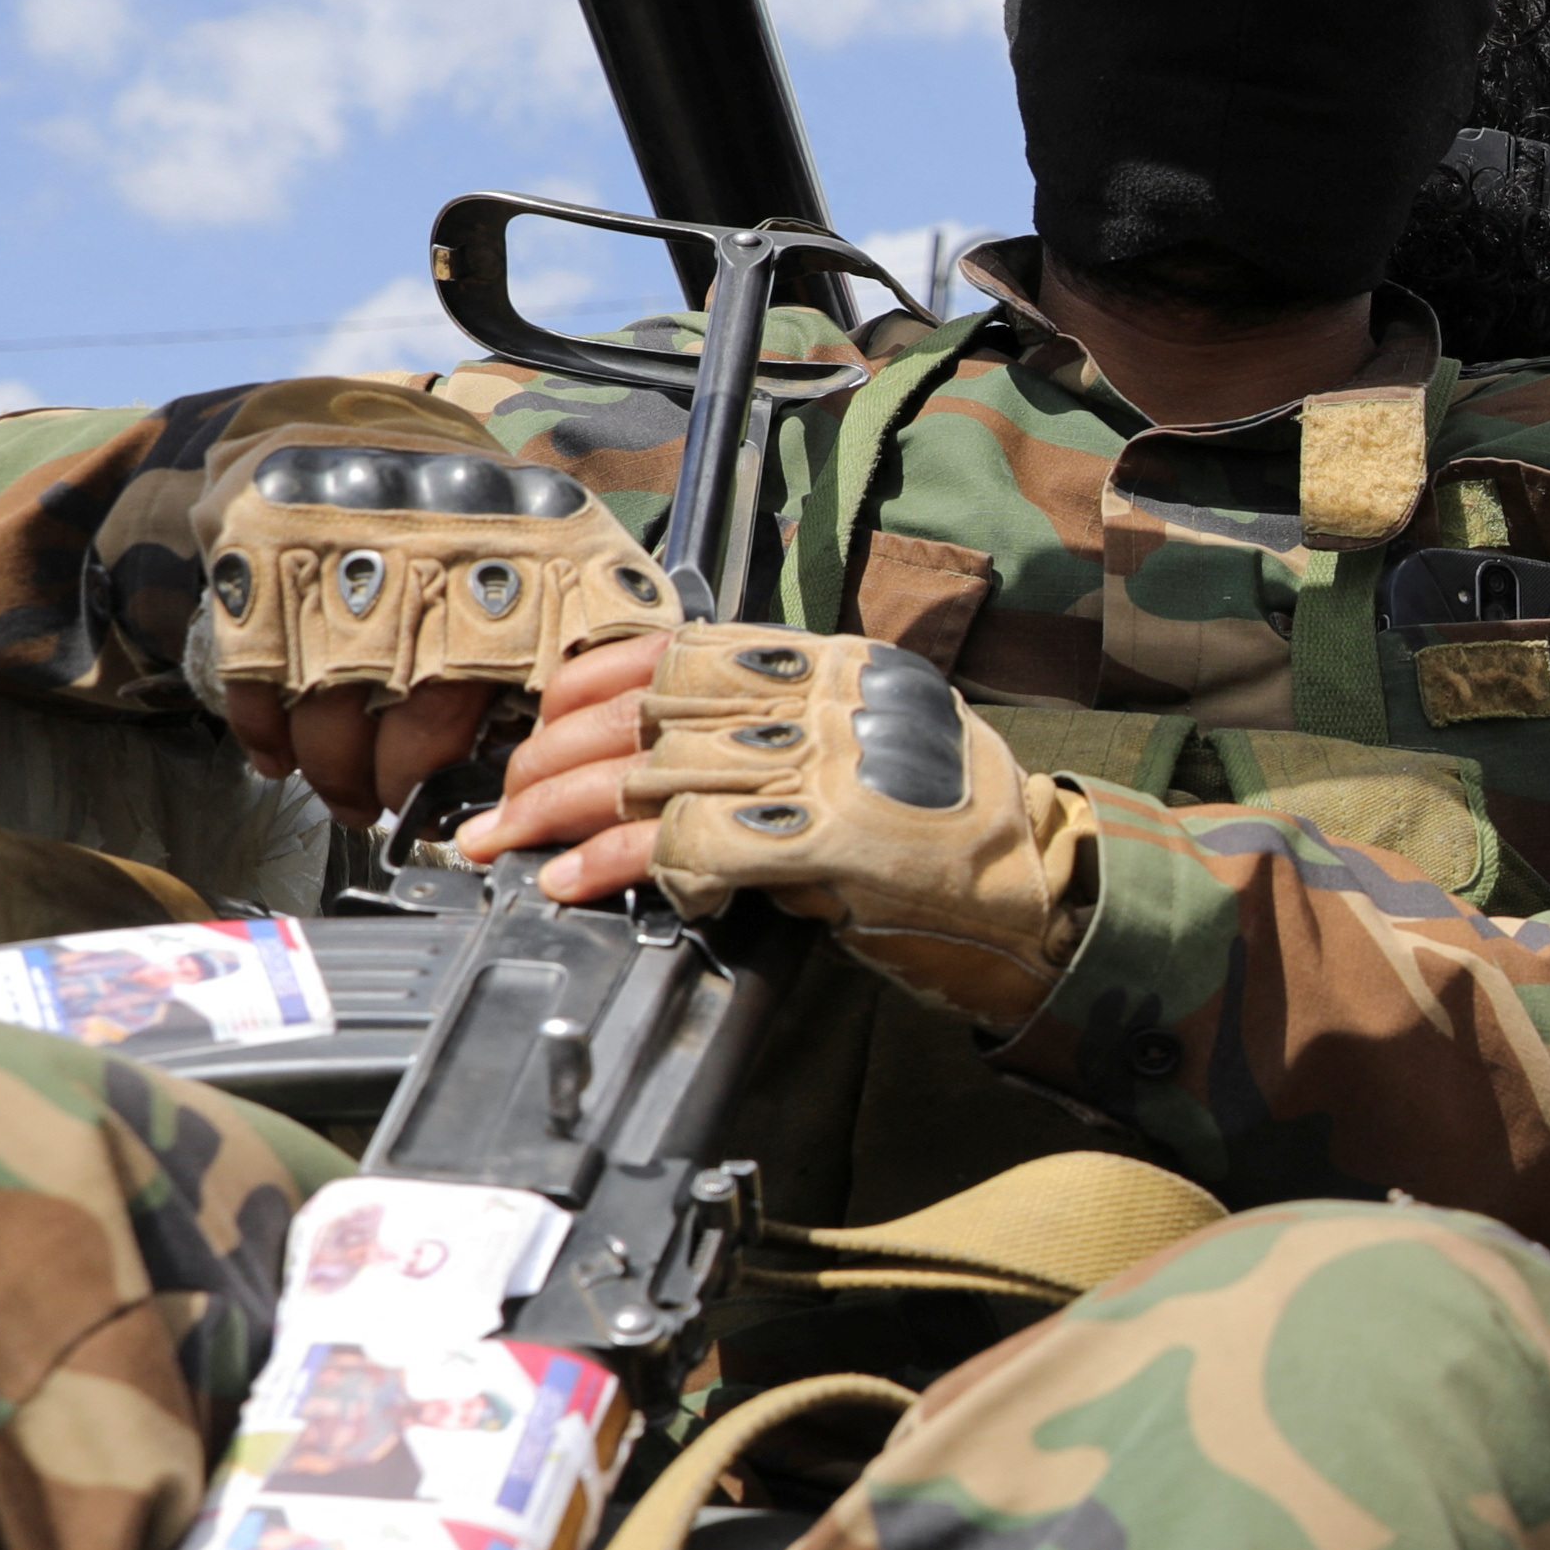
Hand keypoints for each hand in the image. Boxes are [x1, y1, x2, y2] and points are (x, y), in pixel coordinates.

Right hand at [203, 403, 683, 824]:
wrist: (375, 429)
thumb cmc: (489, 516)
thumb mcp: (583, 556)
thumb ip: (616, 632)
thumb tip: (641, 712)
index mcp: (522, 580)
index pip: (520, 709)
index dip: (504, 775)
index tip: (499, 805)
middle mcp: (432, 576)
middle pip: (414, 730)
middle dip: (403, 788)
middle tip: (402, 809)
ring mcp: (341, 570)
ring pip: (333, 717)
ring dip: (337, 776)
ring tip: (351, 797)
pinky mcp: (264, 562)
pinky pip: (256, 678)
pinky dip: (267, 733)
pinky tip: (283, 757)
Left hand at [463, 630, 1091, 1030]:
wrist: (1049, 901)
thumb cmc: (956, 841)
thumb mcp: (869, 754)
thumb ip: (780, 740)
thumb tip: (661, 763)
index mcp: (837, 664)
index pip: (685, 647)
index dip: (594, 681)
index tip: (542, 716)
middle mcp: (832, 698)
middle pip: (652, 709)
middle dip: (555, 755)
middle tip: (500, 799)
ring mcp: (835, 762)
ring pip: (655, 771)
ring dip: (562, 811)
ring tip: (509, 842)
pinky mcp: (833, 836)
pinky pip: (692, 843)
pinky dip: (623, 866)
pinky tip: (580, 885)